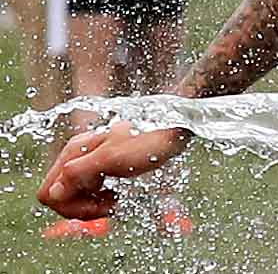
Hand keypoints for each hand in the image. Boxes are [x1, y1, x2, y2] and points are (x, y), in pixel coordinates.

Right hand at [38, 122, 191, 219]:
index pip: (48, 193)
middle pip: (58, 197)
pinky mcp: (101, 166)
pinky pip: (87, 191)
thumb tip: (53, 193)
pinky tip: (115, 196)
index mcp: (73, 153)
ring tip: (114, 200)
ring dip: (90, 205)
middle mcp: (76, 156)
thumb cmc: (148, 139)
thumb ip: (79, 172)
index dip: (68, 207)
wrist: (174, 125)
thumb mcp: (113, 158)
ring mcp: (88, 161)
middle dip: (81, 208)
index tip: (98, 206)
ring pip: (72, 195)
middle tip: (111, 205)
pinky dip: (98, 199)